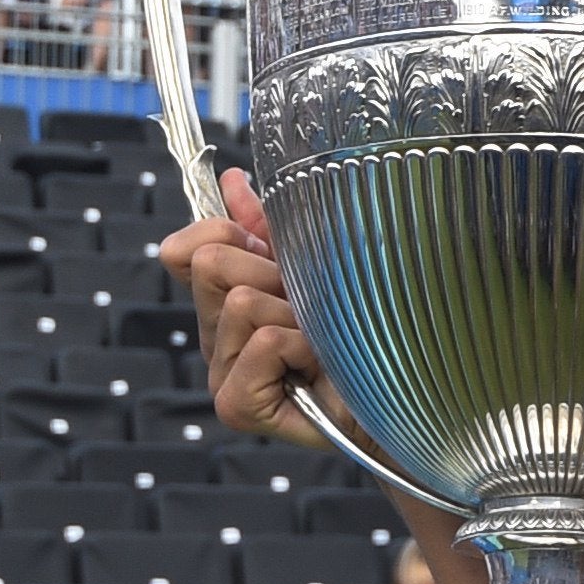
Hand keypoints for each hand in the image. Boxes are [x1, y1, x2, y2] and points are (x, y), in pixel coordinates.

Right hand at [164, 173, 348, 453]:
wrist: (401, 388)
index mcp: (226, 298)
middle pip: (211, 264)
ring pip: (242, 302)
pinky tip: (317, 369)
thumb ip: (269, 225)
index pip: (183, 250)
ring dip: (297, 315)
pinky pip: (263, 342)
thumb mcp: (317, 263)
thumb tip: (231, 180)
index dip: (222, 232)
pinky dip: (301, 347)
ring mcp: (221, 372)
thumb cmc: (363, 327)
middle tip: (309, 305)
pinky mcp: (235, 404)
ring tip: (321, 341)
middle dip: (272, 272)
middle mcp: (216, 336)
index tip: (268, 247)